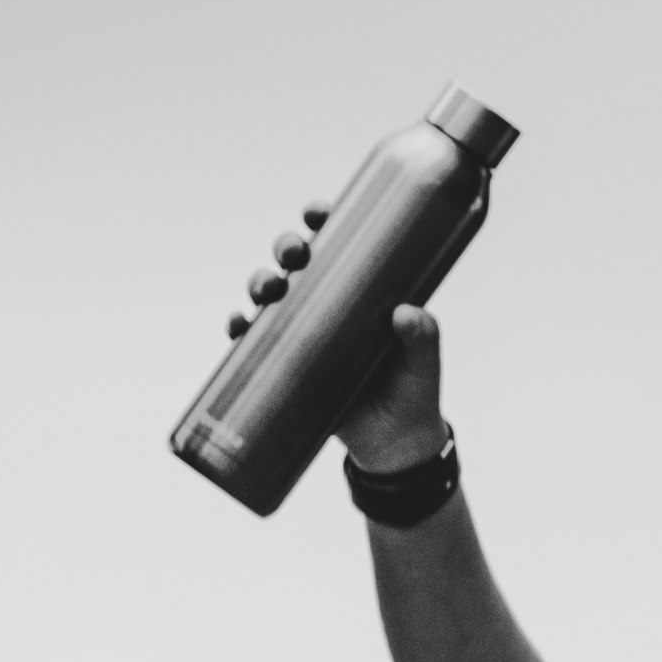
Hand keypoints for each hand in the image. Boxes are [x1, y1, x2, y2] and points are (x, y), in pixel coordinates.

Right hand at [223, 205, 453, 463]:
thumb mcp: (423, 364)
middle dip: (287, 247)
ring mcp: (304, 334)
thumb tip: (406, 314)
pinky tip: (238, 326)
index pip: (338, 242)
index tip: (317, 212)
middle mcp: (327, 304)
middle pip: (298, 261)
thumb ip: (423, 338)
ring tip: (267, 288)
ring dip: (260, 281)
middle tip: (294, 254)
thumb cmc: (413, 395)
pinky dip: (240, 329)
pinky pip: (254, 342)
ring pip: (272, 294)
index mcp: (360, 290)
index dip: (321, 219)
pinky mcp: (286, 367)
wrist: (394, 448)